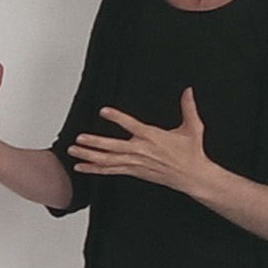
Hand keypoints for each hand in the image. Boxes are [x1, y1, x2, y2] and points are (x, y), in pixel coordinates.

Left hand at [67, 88, 228, 192]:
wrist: (193, 176)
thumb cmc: (192, 152)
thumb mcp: (193, 128)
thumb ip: (188, 108)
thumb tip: (188, 91)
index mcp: (154, 137)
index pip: (132, 125)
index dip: (118, 118)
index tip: (104, 111)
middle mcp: (142, 150)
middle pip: (114, 147)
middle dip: (95, 143)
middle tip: (79, 138)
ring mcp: (136, 163)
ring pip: (109, 160)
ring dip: (90, 155)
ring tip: (74, 150)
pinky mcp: (135, 171)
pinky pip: (112, 171)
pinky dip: (95, 169)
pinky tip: (82, 166)